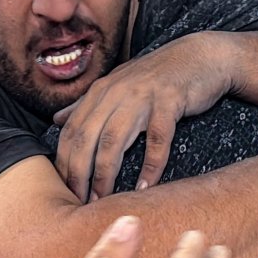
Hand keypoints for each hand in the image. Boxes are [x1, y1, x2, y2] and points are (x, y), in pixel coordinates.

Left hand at [54, 33, 229, 201]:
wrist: (200, 55)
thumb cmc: (157, 77)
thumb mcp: (118, 85)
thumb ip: (87, 104)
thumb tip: (57, 120)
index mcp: (100, 91)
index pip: (71, 131)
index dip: (64, 162)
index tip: (62, 190)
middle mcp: (115, 92)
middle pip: (86, 137)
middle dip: (78, 173)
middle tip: (77, 202)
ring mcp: (141, 95)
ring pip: (114, 139)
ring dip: (105, 173)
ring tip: (102, 199)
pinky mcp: (169, 101)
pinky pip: (157, 138)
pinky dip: (151, 164)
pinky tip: (145, 187)